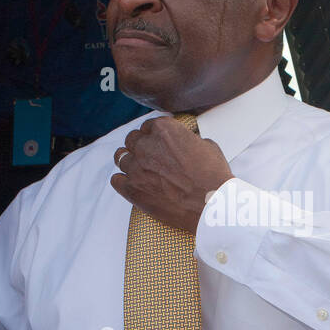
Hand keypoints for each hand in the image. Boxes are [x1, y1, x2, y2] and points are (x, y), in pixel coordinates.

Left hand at [111, 116, 232, 232]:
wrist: (211, 204)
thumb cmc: (213, 177)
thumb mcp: (206, 146)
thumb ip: (187, 141)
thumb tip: (186, 144)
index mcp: (164, 130)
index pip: (149, 125)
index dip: (154, 134)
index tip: (158, 141)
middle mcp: (146, 146)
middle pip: (132, 139)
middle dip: (141, 146)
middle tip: (150, 156)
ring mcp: (136, 168)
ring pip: (121, 157)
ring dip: (130, 161)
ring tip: (140, 169)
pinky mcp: (132, 190)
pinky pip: (116, 180)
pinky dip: (123, 180)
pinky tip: (131, 183)